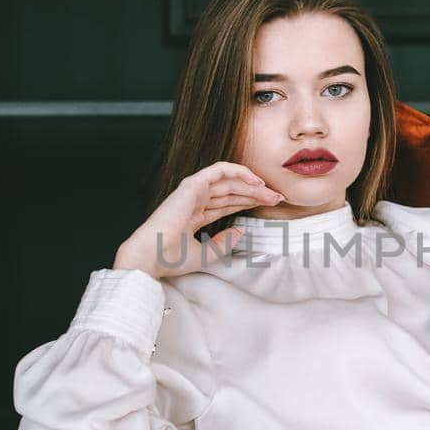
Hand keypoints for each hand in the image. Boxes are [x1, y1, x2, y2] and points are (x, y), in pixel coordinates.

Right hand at [112, 162, 284, 279]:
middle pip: (232, 192)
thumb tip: (241, 231)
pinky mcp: (192, 185)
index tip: (271, 206)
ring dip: (252, 185)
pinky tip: (256, 181)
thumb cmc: (170, 259)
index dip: (249, 203)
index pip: (227, 204)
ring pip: (229, 181)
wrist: (152, 256)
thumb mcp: (206, 255)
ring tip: (271, 192)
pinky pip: (219, 170)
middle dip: (256, 194)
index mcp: (194, 215)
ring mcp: (193, 192)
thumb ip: (223, 243)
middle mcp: (194, 201)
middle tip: (278, 198)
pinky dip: (238, 171)